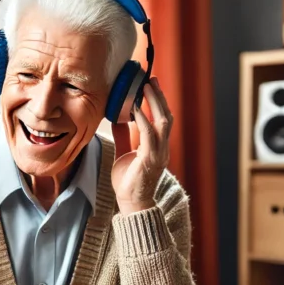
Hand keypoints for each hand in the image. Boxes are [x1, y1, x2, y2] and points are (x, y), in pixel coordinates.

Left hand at [110, 77, 172, 214]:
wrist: (131, 204)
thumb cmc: (128, 182)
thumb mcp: (123, 154)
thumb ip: (123, 137)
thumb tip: (118, 119)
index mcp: (158, 147)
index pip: (162, 119)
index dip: (158, 102)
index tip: (151, 84)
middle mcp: (162, 149)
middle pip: (166, 117)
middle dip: (159, 97)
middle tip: (151, 79)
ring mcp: (159, 154)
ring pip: (162, 123)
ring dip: (154, 103)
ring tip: (146, 88)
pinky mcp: (150, 160)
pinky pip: (148, 136)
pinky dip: (142, 121)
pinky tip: (134, 110)